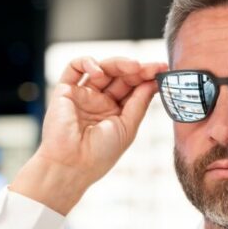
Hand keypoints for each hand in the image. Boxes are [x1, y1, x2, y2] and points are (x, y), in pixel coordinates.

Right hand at [11, 57, 167, 213]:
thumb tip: (153, 82)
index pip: (133, 88)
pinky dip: (87, 62)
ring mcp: (83, 95)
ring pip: (102, 68)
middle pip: (120, 76)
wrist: (71, 165)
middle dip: (137, 69)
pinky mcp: (64, 91)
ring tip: (133, 66)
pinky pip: (74, 68)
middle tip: (151, 68)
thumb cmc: (99, 154)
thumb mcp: (128, 127)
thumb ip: (139, 102)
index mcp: (115, 113)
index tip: (163, 71)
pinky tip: (99, 71)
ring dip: (119, 63)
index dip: (147, 78)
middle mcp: (99, 102)